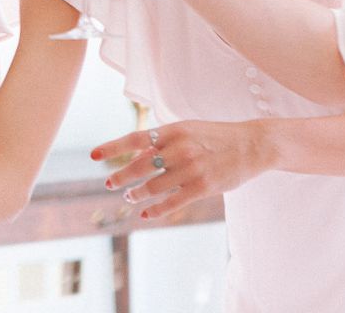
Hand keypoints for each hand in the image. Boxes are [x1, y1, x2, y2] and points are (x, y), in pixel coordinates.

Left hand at [92, 119, 269, 219]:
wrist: (251, 144)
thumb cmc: (213, 135)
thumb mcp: (186, 129)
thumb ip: (162, 140)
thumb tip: (136, 151)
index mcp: (172, 130)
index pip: (134, 139)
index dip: (112, 148)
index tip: (93, 156)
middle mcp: (179, 149)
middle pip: (141, 165)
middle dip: (121, 176)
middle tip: (109, 184)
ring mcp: (192, 169)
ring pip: (155, 186)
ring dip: (138, 193)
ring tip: (129, 197)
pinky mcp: (204, 187)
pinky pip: (174, 202)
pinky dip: (157, 210)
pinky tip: (146, 214)